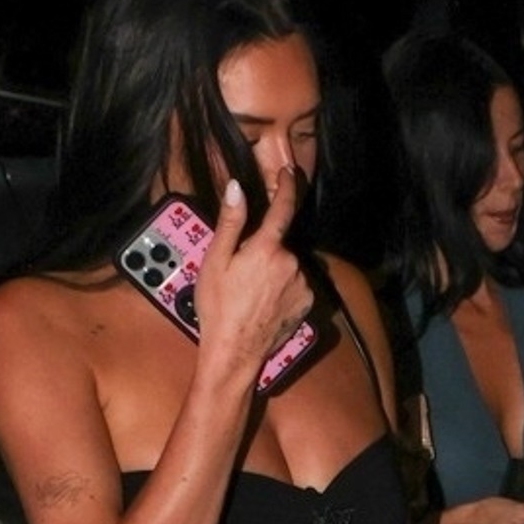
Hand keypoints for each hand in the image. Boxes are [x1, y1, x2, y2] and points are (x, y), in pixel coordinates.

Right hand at [194, 174, 311, 380]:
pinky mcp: (307, 303)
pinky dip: (282, 289)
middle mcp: (291, 263)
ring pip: (287, 266)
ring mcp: (302, 284)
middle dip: (263, 250)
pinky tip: (264, 303)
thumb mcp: (216, 261)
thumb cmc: (218, 306)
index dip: (286, 187)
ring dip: (273, 271)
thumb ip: (230, 223)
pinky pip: (295, 286)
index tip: (288, 173)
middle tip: (240, 272)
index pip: (282, 209)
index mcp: (267, 249)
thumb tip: (237, 189)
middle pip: (278, 244)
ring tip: (251, 292)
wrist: (235, 350)